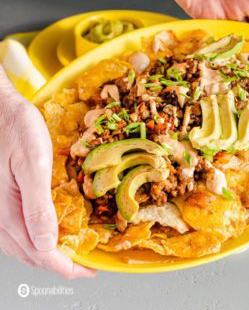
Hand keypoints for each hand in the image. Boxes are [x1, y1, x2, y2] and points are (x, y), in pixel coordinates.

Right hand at [0, 66, 95, 278]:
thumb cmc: (15, 130)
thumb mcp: (32, 164)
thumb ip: (37, 205)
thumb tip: (47, 243)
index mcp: (8, 210)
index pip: (39, 253)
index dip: (65, 266)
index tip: (87, 271)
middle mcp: (0, 215)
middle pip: (30, 253)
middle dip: (59, 264)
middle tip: (83, 265)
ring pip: (22, 245)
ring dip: (46, 254)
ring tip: (69, 254)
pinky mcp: (1, 198)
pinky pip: (16, 230)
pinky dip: (35, 239)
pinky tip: (45, 233)